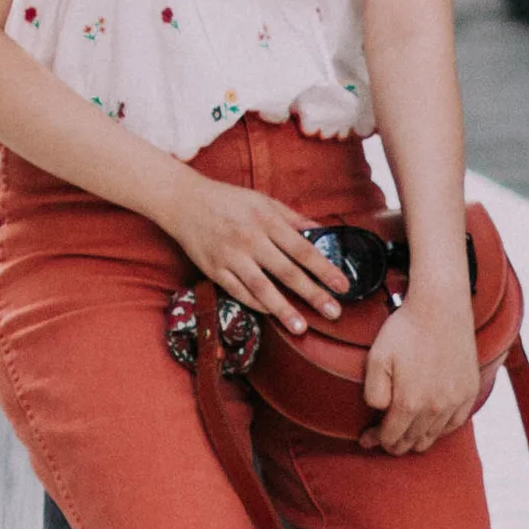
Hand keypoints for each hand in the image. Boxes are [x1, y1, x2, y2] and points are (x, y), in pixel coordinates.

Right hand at [162, 175, 348, 334]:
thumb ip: (294, 219)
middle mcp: (250, 240)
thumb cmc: (229, 200)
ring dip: (283, 309)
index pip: (302, 249)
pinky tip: (273, 314)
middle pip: (286, 272)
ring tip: (301, 327)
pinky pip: (239, 292)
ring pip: (261, 288)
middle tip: (334, 312)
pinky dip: (256, 304)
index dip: (324, 269)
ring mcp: (230, 257)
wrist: (185, 202)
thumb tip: (323, 233)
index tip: (343, 286)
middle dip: (312, 294)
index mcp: (267, 221)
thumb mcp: (264, 201)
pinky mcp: (214, 270)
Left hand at [360, 290, 479, 453]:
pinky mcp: (469, 391)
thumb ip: (373, 392)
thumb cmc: (405, 330)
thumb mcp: (376, 358)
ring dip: (416, 439)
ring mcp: (456, 400)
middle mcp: (435, 407)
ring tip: (404, 433)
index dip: (376, 441)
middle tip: (383, 437)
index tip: (367, 438)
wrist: (440, 307)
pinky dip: (440, 429)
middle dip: (395, 443)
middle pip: (412, 441)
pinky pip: (455, 424)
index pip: (391, 438)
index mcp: (409, 402)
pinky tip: (430, 424)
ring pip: (433, 436)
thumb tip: (380, 412)